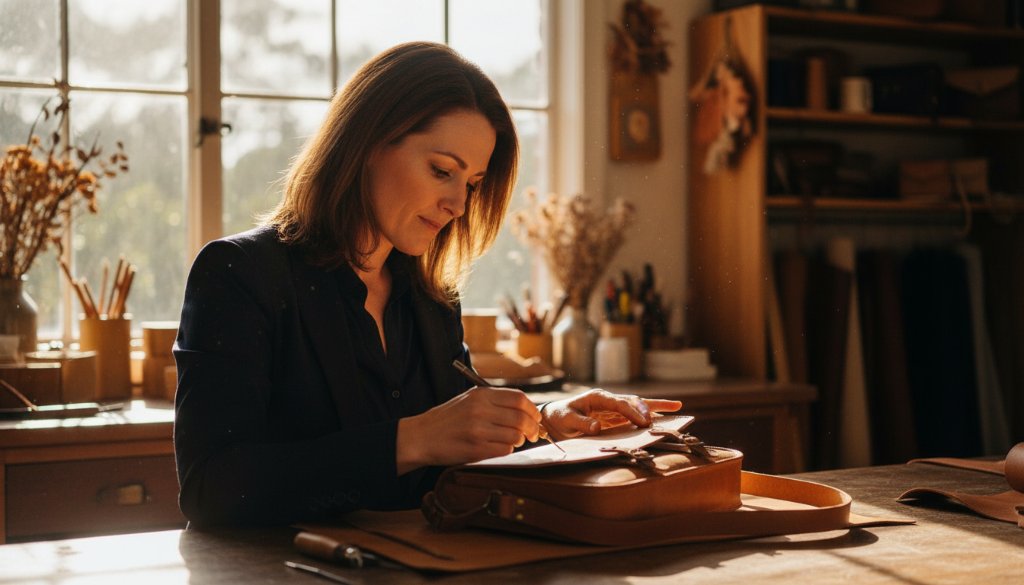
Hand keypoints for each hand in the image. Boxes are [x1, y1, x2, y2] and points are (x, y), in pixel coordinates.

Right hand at [396, 386, 542, 473]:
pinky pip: (504, 450)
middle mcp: (480, 410)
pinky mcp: (475, 449)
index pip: (519, 399)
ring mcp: (478, 430)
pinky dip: (507, 450)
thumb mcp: (469, 399)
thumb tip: (525, 410)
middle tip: (532, 434)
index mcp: (481, 395)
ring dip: (519, 441)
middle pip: (521, 418)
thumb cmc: (447, 419)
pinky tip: (499, 448)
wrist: (421, 436)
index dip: (532, 410)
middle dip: (532, 428)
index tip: (535, 418)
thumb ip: (494, 401)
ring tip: (512, 441)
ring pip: (515, 436)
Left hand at [540, 389, 681, 440]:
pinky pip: (634, 416)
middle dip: (647, 408)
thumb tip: (597, 427)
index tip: (643, 422)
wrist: (553, 419)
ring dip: (655, 407)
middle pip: (632, 401)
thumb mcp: (566, 419)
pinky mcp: (615, 418)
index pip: (619, 403)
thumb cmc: (559, 417)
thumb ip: (581, 423)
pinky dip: (648, 416)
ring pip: (637, 405)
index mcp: (597, 397)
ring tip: (676, 406)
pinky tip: (663, 417)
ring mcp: (613, 408)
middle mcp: (608, 400)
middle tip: (657, 420)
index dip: (632, 412)